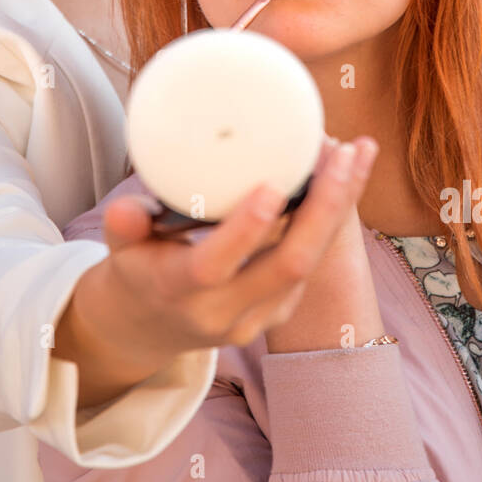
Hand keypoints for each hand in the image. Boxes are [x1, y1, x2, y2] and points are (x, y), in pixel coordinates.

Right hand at [66, 135, 379, 395]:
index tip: (272, 186)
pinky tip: (348, 175)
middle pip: (288, 264)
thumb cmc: (139, 271)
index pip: (214, 267)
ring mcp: (258, 317)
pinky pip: (315, 263)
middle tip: (343, 153)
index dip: (245, 230)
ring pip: (311, 263)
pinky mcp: (280, 310)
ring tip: (359, 152)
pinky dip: (334, 218)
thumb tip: (127, 207)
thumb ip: (125, 226)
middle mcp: (224, 312)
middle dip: (324, 208)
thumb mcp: (121, 249)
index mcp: (178, 291)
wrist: (152, 328)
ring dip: (341, 206)